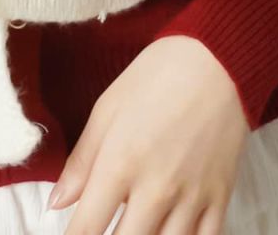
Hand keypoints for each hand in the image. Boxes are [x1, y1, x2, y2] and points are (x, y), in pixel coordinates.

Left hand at [46, 36, 248, 234]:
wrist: (218, 59)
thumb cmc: (158, 76)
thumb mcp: (108, 108)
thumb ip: (82, 160)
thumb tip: (58, 202)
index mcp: (120, 163)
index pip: (86, 228)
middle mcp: (155, 189)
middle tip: (105, 228)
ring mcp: (191, 197)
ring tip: (135, 228)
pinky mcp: (220, 198)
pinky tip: (169, 233)